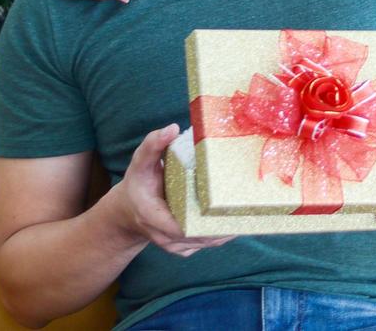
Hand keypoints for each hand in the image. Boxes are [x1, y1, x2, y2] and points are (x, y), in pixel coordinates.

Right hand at [110, 124, 234, 257]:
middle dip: (222, 225)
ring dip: (226, 231)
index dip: (204, 223)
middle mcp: (163, 236)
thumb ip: (153, 145)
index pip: (180, 228)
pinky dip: (220, 235)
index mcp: (152, 216)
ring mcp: (173, 245)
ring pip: (205, 243)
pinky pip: (204, 244)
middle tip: (247, 208)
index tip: (226, 209)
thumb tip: (172, 128)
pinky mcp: (182, 247)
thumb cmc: (138, 183)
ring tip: (248, 213)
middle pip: (199, 237)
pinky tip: (236, 221)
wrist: (127, 210)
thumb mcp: (140, 162)